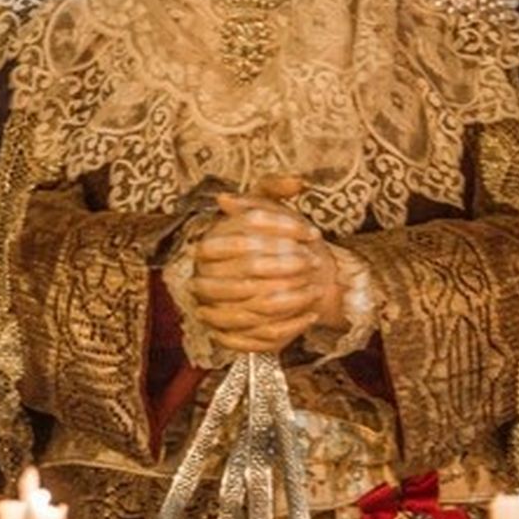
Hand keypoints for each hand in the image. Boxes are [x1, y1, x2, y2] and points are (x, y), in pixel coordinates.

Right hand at [189, 182, 343, 354]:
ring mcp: (210, 309)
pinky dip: (287, 328)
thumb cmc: (265, 241)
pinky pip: (255, 337)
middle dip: (289, 266)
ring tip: (316, 289)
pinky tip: (310, 317)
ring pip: (252, 306)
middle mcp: (202, 277)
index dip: (282, 232)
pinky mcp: (224, 335)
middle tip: (316, 263)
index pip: (243, 236)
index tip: (312, 235)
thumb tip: (297, 181)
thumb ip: (275, 188)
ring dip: (290, 299)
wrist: (256, 285)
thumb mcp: (265, 207)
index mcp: (207, 244)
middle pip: (249, 270)